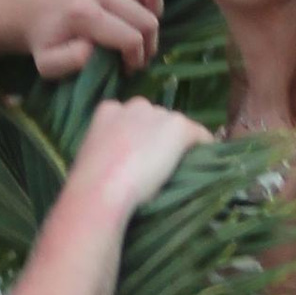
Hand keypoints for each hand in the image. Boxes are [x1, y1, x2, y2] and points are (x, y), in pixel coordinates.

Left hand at [21, 0, 163, 77]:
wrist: (30, 7)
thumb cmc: (44, 39)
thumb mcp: (48, 63)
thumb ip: (69, 62)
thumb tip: (92, 48)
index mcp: (84, 11)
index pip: (132, 39)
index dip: (136, 58)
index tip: (128, 66)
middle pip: (147, 18)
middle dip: (148, 42)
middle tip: (138, 52)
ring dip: (152, 10)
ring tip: (139, 23)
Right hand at [70, 99, 209, 218]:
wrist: (102, 189)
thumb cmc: (92, 184)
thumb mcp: (95, 157)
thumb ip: (110, 149)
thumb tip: (123, 162)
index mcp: (108, 110)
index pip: (132, 118)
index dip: (139, 137)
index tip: (141, 156)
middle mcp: (134, 105)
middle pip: (156, 118)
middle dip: (158, 137)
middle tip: (157, 165)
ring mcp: (158, 114)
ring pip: (175, 127)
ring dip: (176, 144)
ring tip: (175, 169)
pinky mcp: (178, 126)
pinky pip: (199, 135)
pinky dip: (203, 147)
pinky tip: (202, 164)